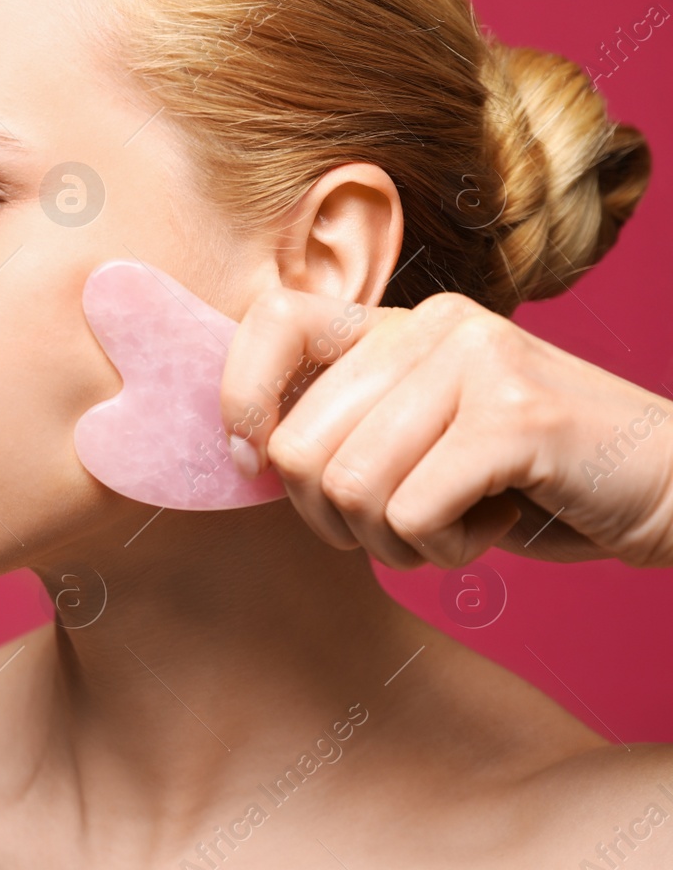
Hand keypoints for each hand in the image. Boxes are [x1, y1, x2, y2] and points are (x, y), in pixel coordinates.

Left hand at [219, 288, 672, 568]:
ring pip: (351, 486)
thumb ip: (344, 428)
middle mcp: (433, 323)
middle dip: (329, 518)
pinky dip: (444, 550)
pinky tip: (492, 530)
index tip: (251, 463)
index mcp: (397, 324)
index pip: (273, 319)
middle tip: (393, 528)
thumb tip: (242, 451)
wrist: (672, 490)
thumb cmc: (527, 482)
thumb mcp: (421, 440)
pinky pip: (412, 512)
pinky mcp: (516, 416)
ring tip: (449, 529)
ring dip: (391, 542)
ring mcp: (478, 361)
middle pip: (299, 443)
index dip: (240, 399)